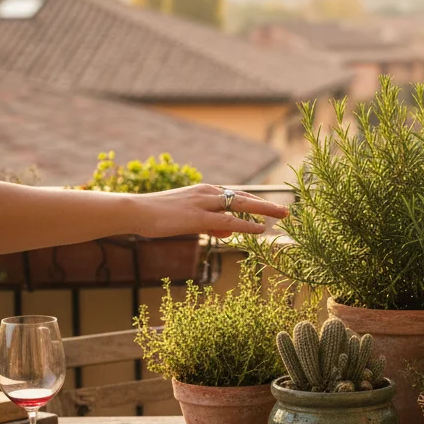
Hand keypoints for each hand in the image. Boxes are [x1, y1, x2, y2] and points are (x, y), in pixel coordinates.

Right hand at [131, 185, 288, 238]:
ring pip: (242, 206)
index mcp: (205, 192)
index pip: (237, 195)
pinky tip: (261, 229)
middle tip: (287, 210)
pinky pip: (229, 221)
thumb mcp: (189, 219)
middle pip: (245, 198)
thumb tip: (229, 231)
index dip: (256, 201)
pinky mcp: (198, 217)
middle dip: (267, 204)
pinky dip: (247, 225)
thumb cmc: (159, 216)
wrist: (136, 211)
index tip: (271, 207)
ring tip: (282, 216)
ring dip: (264, 210)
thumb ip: (210, 223)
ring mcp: (204, 204)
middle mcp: (208, 193)